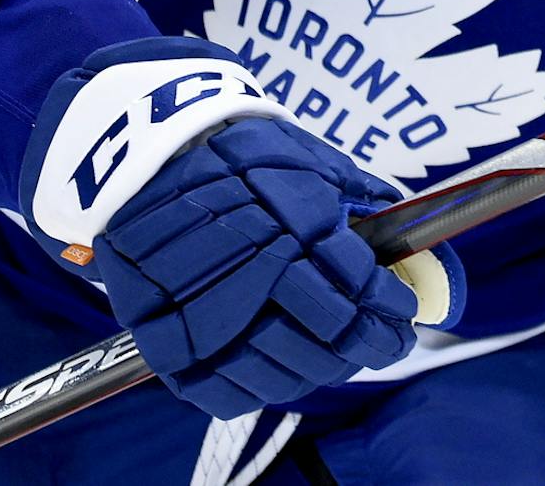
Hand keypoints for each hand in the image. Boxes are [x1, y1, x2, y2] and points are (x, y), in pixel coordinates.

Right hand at [20, 40, 461, 420]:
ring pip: (288, 373)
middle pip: (334, 340)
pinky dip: (264, 389)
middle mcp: (260, 275)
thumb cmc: (229, 151)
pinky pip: (229, 393)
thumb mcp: (300, 154)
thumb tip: (399, 210)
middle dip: (371, 346)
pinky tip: (280, 372)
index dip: (394, 310)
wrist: (139, 158)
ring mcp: (212, 316)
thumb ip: (351, 189)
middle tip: (383, 342)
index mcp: (299, 227)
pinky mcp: (170, 344)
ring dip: (324, 370)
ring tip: (336, 357)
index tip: (405, 313)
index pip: (365, 292)